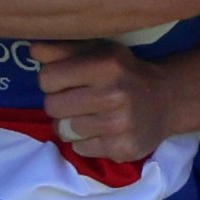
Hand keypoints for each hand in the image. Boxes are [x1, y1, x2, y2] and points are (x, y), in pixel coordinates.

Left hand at [35, 39, 183, 165]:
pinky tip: (101, 131)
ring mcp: (121, 125)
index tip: (65, 81)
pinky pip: (81, 150)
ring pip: (64, 131)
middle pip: (52, 107)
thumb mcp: (98, 52)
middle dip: (58, 104)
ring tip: (88, 116)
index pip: (47, 78)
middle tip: (75, 101)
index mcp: (106, 65)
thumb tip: (33, 49)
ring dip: (69, 126)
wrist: (166, 100)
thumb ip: (63, 50)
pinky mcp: (124, 149)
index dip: (52, 81)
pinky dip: (85, 143)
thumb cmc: (123, 72)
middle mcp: (115, 94)